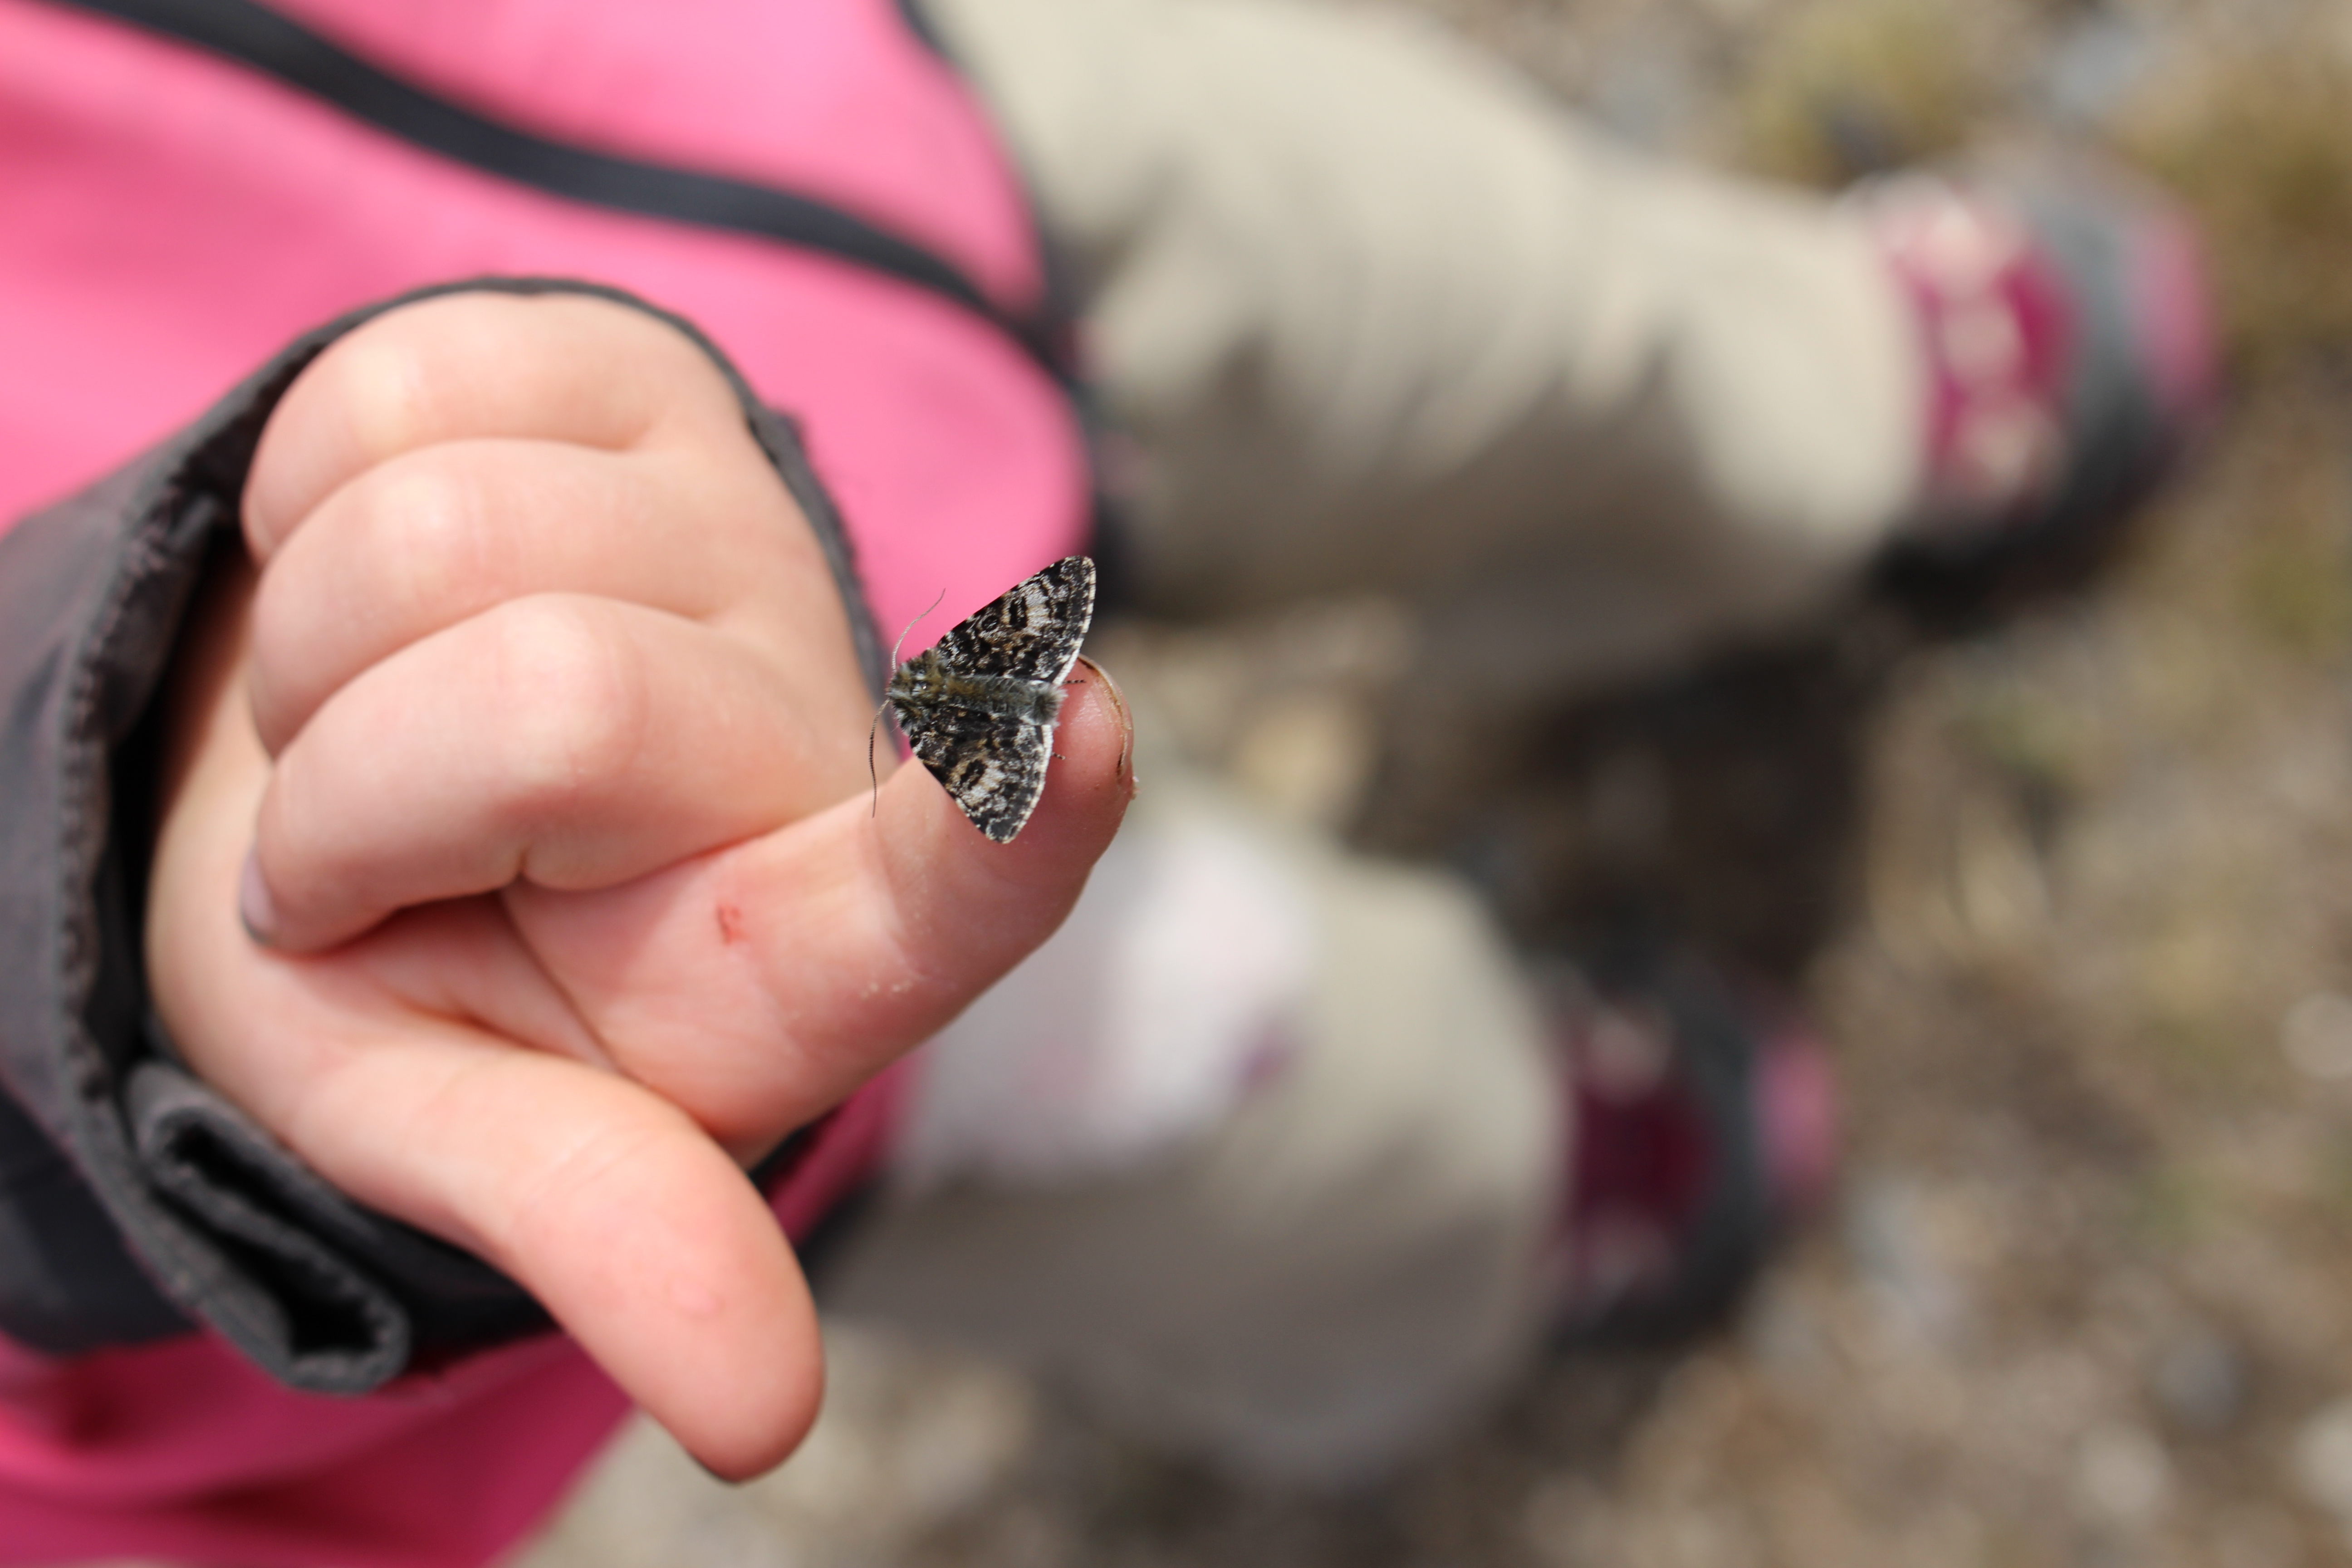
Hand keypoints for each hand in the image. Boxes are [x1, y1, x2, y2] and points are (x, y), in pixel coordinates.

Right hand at [143, 291, 1131, 1476]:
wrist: (325, 802)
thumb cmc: (416, 984)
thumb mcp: (469, 1129)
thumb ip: (616, 1233)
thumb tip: (765, 1422)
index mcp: (797, 949)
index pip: (957, 892)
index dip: (1011, 820)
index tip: (1076, 736)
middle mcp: (807, 727)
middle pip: (555, 694)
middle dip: (358, 801)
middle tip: (365, 856)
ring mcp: (736, 522)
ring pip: (444, 528)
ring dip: (317, 661)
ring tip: (373, 728)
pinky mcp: (633, 373)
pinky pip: (401, 386)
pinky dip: (310, 502)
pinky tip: (383, 587)